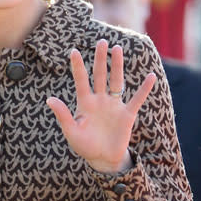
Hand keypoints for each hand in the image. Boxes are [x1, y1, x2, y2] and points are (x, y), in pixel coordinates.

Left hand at [46, 40, 154, 172]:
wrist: (103, 159)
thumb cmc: (85, 146)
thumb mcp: (71, 132)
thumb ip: (63, 115)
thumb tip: (49, 99)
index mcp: (85, 103)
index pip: (81, 80)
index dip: (77, 67)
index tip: (73, 51)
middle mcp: (100, 100)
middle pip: (100, 75)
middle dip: (100, 59)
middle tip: (101, 41)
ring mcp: (114, 105)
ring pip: (116, 81)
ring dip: (117, 66)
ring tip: (118, 49)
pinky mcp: (127, 114)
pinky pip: (137, 99)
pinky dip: (144, 89)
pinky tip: (151, 76)